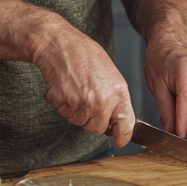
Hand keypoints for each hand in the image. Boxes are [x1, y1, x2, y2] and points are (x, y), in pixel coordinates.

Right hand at [30, 21, 136, 146]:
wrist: (60, 45)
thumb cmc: (85, 54)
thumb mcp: (111, 73)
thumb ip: (115, 97)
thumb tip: (117, 119)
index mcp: (118, 92)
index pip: (125, 124)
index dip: (122, 136)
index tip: (120, 140)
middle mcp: (101, 101)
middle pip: (98, 129)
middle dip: (92, 120)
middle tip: (87, 100)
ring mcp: (81, 104)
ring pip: (80, 122)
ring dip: (76, 111)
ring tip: (76, 88)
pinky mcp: (63, 104)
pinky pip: (64, 114)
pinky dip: (63, 105)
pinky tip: (66, 87)